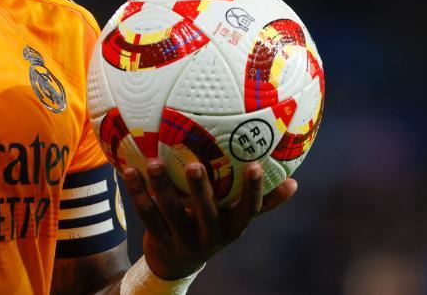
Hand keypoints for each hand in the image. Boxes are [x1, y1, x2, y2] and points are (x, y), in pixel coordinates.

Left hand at [121, 160, 297, 279]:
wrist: (176, 263)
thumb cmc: (211, 228)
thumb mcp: (234, 219)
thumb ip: (260, 201)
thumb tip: (295, 182)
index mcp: (232, 228)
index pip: (248, 210)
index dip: (253, 190)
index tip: (256, 165)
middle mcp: (211, 236)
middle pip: (206, 213)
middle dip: (200, 190)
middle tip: (193, 164)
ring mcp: (184, 240)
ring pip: (171, 213)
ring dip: (161, 187)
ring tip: (154, 163)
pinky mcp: (159, 240)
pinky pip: (148, 215)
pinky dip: (138, 193)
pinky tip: (131, 171)